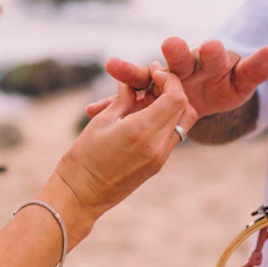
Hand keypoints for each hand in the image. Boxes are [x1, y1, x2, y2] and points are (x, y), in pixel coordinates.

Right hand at [54, 68, 196, 224]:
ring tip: (148, 97)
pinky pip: (172, 136)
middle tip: (154, 82)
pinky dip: (166, 120)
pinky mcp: (158, 165)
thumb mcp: (102, 120)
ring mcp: (161, 158)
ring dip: (173, 106)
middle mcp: (158, 146)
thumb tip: (132, 82)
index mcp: (143, 131)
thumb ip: (123, 98)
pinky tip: (145, 114)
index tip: (152, 71)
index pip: (175, 98)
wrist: (81, 195)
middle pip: (186, 109)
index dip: (169, 80)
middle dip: (175, 90)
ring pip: (183, 123)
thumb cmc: (85, 156)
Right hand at [88, 37, 267, 118]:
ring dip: (132, 70)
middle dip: (176, 53)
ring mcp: (161, 79)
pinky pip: (127, 98)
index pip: (214, 55)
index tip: (215, 46)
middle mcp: (183, 66)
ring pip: (145, 74)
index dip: (214, 53)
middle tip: (172, 45)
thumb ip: (256, 66)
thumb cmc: (223, 83)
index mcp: (210, 62)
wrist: (200, 91)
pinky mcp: (144, 92)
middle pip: (180, 58)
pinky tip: (92, 109)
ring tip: (113, 66)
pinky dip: (111, 103)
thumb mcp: (241, 79)